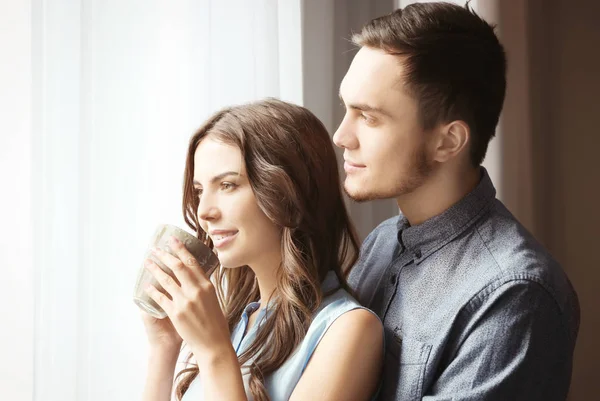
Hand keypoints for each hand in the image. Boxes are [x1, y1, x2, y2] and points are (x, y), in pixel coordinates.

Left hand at [144, 236, 233, 364]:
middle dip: (165, 255)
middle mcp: (196, 291)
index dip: (181, 249)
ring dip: (155, 269)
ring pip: (166, 280)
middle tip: (155, 248)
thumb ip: (203, 287)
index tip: (173, 240)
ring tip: (147, 262)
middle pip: (177, 267)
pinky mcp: (175, 313)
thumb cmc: (215, 323)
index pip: (192, 262)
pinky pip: (160, 297)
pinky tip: (146, 285)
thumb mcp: (214, 300)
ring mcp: (185, 301)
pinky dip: (152, 290)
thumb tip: (196, 276)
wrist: (213, 344)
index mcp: (207, 286)